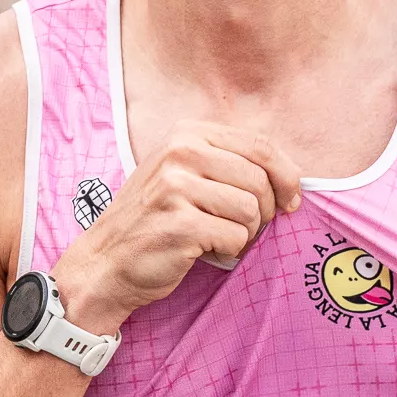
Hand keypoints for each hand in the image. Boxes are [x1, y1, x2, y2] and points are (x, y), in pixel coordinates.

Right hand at [53, 122, 300, 332]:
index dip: (286, 174)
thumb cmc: (154, 220)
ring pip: (251, 209)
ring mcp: (177, 187)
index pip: (260, 144)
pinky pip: (236, 236)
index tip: (291, 199)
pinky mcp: (180, 223)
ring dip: (246, 232)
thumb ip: (227, 163)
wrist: (105, 261)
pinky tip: (206, 250)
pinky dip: (229, 250)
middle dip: (264, 210)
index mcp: (186, 134)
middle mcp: (180, 153)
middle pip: (260, 179)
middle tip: (246, 227)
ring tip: (219, 237)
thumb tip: (291, 176)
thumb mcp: (182, 173)